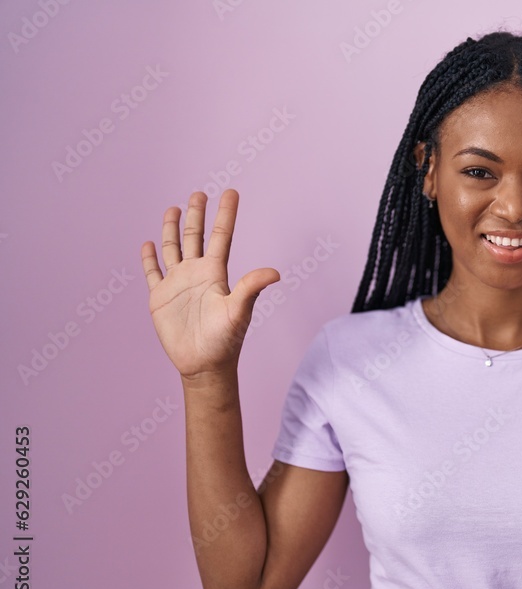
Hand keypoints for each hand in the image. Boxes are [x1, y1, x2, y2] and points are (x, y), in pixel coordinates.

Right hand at [140, 189, 279, 378]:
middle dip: (196, 215)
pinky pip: (153, 273)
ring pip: (173, 249)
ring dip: (171, 229)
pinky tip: (147, 244)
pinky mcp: (160, 297)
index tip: (230, 192)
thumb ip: (252, 288)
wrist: (204, 364)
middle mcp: (197, 273)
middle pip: (195, 236)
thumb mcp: (239, 311)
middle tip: (198, 193)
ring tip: (172, 208)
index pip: (221, 236)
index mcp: (216, 273)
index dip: (225, 214)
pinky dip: (149, 258)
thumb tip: (276, 272)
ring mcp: (178, 284)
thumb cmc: (226, 340)